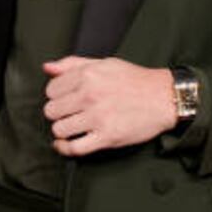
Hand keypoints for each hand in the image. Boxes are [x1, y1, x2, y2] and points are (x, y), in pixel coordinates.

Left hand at [42, 56, 177, 156]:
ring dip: (63, 130)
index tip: (65, 98)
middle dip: (58, 113)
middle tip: (70, 113)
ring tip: (73, 126)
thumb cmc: (135, 80)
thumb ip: (73, 64)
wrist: (164, 98)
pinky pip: (74, 148)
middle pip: (51, 111)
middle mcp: (90, 95)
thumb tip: (47, 68)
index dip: (56, 95)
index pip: (51, 90)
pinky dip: (65, 148)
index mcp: (88, 75)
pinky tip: (66, 144)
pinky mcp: (107, 137)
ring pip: (59, 129)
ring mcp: (98, 117)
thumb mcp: (105, 63)